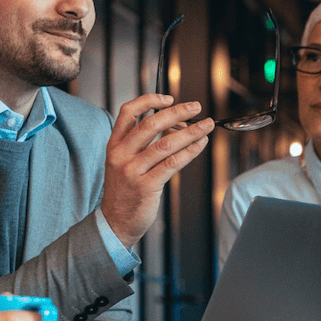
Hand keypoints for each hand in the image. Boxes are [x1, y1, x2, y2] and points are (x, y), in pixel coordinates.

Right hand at [100, 94, 213, 247]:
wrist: (115, 222)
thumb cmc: (125, 191)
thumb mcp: (124, 162)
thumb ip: (144, 144)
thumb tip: (175, 125)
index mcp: (114, 145)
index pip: (127, 112)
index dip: (149, 101)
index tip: (168, 98)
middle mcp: (121, 155)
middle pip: (151, 124)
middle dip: (177, 112)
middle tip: (196, 107)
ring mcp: (132, 171)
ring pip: (165, 144)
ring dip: (190, 132)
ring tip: (206, 126)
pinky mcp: (146, 186)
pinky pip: (172, 164)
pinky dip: (189, 151)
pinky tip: (200, 145)